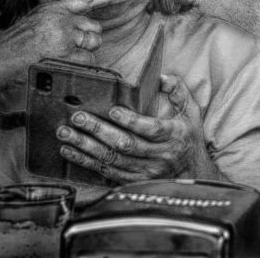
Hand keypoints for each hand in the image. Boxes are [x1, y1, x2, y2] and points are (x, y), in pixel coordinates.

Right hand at [0, 0, 129, 90]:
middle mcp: (61, 18)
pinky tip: (61, 64)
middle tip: (68, 48)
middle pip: (95, 28)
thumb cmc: (16, 44)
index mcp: (54, 9)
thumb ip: (59, 20)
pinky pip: (87, 59)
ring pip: (92, 44)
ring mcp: (64, 33)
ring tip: (60, 56)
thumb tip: (83, 28)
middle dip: (88, 40)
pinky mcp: (65, 50)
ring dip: (83, 53)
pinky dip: (79, 65)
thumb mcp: (37, 22)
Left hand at [57, 74, 221, 182]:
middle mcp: (161, 156)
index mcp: (175, 136)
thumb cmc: (189, 139)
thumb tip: (162, 78)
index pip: (152, 129)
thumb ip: (179, 92)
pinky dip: (86, 162)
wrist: (193, 174)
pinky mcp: (134, 182)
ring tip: (66, 134)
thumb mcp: (192, 112)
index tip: (112, 109)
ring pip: (112, 159)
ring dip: (86, 147)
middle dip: (98, 130)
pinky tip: (70, 152)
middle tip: (77, 118)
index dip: (131, 121)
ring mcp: (147, 171)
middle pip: (126, 144)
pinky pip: (107, 172)